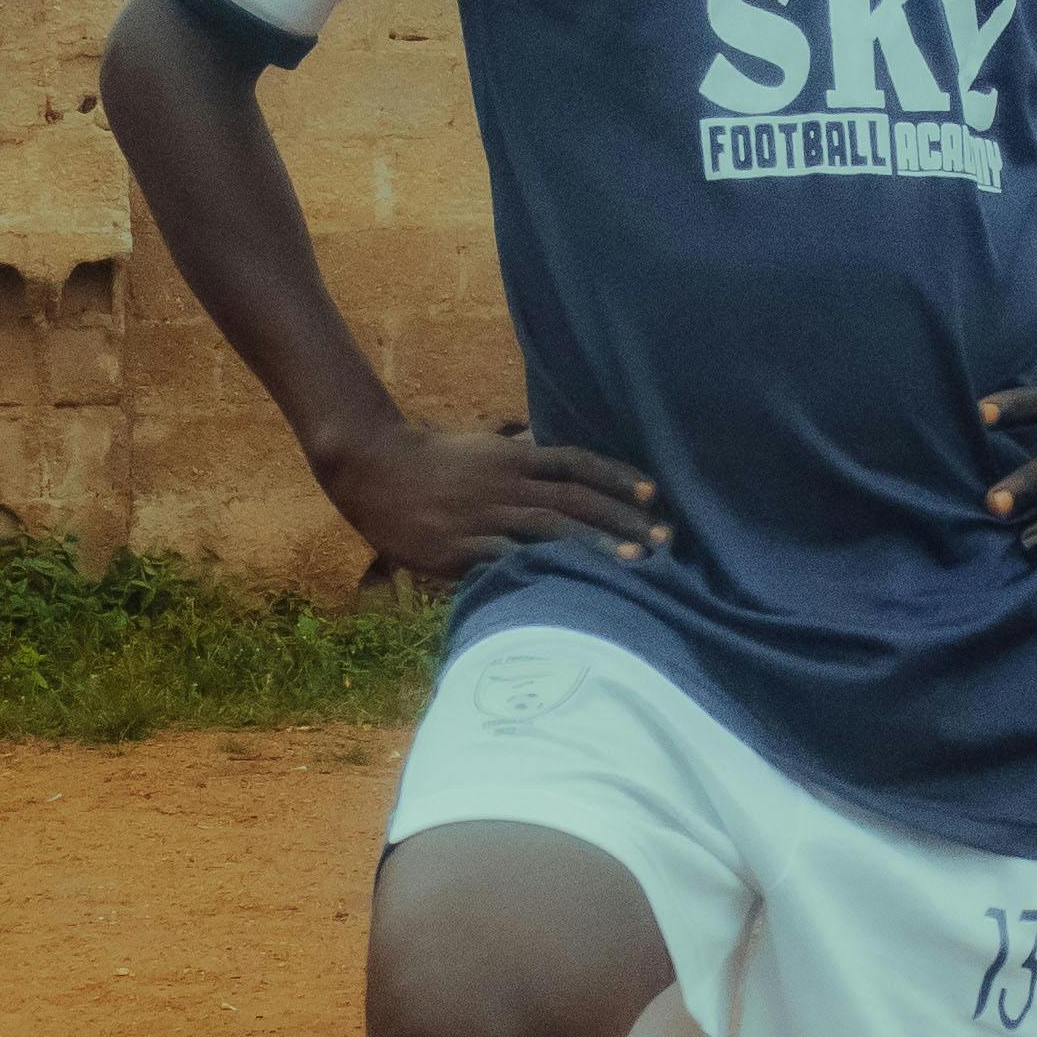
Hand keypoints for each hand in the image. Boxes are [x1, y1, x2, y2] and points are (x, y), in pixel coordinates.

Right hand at [317, 421, 667, 581]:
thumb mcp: (483, 451)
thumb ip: (523, 460)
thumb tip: (562, 467)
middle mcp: (506, 482)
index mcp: (513, 457)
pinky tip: (570, 585)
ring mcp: (483, 514)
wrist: (372, 469)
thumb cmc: (432, 461)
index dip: (619, 477)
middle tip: (664, 539)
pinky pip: (505, 558)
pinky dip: (539, 569)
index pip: (577, 463)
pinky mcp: (459, 546)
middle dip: (623, 518)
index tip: (656, 494)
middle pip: (575, 498)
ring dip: (596, 544)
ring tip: (634, 562)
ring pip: (550, 527)